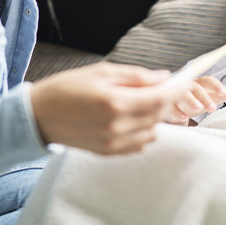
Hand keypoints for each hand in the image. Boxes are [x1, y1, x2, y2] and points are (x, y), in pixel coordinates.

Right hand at [30, 62, 182, 154]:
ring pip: (153, 132)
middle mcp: (116, 126)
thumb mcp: (101, 71)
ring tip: (145, 100)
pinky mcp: (109, 153)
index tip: (186, 81)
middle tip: (166, 86)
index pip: (158, 99)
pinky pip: (140, 144)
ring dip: (156, 116)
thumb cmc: (67, 87)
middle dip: (168, 100)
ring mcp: (113, 143)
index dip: (176, 90)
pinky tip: (134, 117)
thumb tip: (163, 77)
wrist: (39, 116)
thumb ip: (135, 76)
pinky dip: (145, 130)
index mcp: (115, 102)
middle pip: (158, 115)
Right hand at [163, 76, 225, 125]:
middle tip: (212, 108)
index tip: (224, 92)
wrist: (173, 105)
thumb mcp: (207, 97)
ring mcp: (175, 94)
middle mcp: (186, 86)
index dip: (215, 85)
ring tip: (199, 109)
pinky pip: (171, 106)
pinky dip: (177, 111)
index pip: (207, 80)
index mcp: (198, 83)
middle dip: (204, 96)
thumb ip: (220, 95)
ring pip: (182, 94)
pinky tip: (184, 117)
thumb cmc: (194, 99)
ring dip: (190, 100)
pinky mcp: (167, 104)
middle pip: (194, 87)